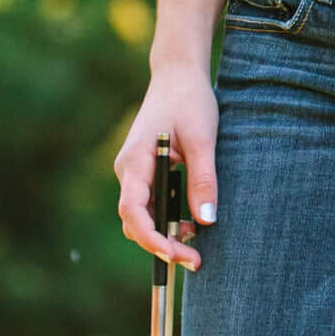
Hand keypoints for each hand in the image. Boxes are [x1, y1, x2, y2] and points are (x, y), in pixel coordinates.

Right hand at [115, 65, 217, 270]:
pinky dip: (168, 219)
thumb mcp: (202, 139)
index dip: (151, 239)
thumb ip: (203, 178)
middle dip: (161, 245)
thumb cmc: (189, 100)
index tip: (175, 254)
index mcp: (135, 161)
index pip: (133, 212)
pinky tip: (192, 224)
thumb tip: (206, 221)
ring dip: (165, 235)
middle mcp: (128, 170)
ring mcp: (135, 172)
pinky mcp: (146, 172)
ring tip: (197, 247)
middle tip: (195, 261)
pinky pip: (152, 204)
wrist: (178, 74)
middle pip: (135, 222)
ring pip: (143, 216)